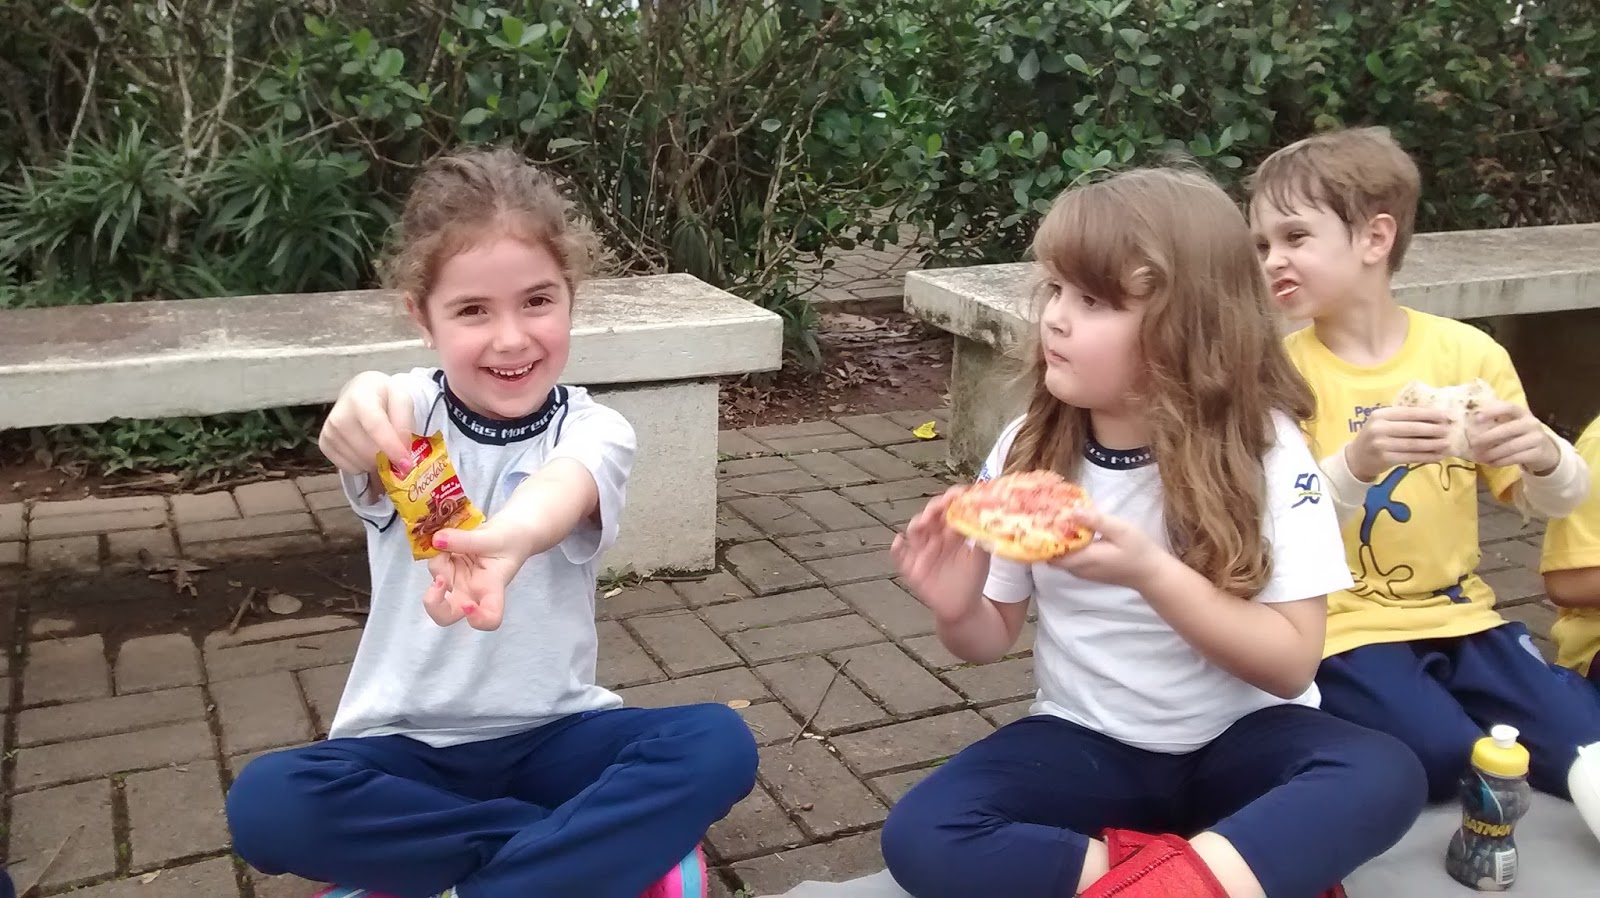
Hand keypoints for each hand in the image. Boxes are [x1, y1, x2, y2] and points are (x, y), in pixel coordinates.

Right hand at [318, 371, 416, 476]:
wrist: (359, 392)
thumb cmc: (383, 396)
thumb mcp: (402, 399)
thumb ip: (405, 423)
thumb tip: (402, 451)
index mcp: (360, 399)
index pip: (376, 428)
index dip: (392, 448)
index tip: (407, 465)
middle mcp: (339, 416)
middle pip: (368, 451)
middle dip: (388, 458)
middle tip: (397, 452)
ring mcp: (329, 432)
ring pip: (360, 463)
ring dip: (376, 462)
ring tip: (379, 445)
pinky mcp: (324, 445)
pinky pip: (350, 468)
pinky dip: (363, 465)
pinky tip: (366, 449)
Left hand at [420, 520, 532, 630]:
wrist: (512, 532)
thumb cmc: (512, 540)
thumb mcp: (494, 537)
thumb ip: (467, 541)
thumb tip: (437, 540)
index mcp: (492, 589)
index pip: (489, 619)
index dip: (477, 620)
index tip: (469, 605)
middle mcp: (471, 591)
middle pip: (446, 615)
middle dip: (433, 604)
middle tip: (439, 580)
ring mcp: (457, 581)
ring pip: (435, 584)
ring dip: (438, 561)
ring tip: (452, 539)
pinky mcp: (448, 569)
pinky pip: (434, 566)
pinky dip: (435, 552)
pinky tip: (447, 540)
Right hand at [891, 487, 990, 623]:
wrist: (963, 606)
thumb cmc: (973, 578)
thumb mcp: (982, 555)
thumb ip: (982, 536)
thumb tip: (987, 517)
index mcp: (952, 530)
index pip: (949, 508)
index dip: (952, 498)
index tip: (958, 494)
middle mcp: (935, 536)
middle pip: (930, 515)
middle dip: (933, 508)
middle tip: (940, 508)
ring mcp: (922, 550)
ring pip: (913, 530)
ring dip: (917, 523)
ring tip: (924, 523)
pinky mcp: (911, 567)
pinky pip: (899, 555)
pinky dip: (897, 547)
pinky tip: (900, 541)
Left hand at [1048, 510, 1166, 590]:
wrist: (1151, 573)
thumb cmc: (1138, 550)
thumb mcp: (1120, 530)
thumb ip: (1096, 521)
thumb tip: (1072, 511)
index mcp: (1085, 559)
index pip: (1052, 553)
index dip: (1043, 538)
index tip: (1040, 519)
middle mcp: (1079, 569)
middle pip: (1053, 556)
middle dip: (1047, 538)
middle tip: (1046, 515)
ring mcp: (1083, 573)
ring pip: (1061, 558)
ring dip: (1057, 542)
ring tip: (1056, 519)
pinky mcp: (1089, 572)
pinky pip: (1070, 560)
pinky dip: (1067, 547)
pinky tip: (1072, 531)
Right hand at [1346, 406, 1452, 480]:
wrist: (1357, 458)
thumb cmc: (1375, 437)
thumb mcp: (1383, 422)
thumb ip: (1402, 418)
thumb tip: (1435, 417)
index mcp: (1381, 414)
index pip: (1409, 413)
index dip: (1429, 414)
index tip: (1446, 416)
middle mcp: (1379, 428)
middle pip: (1413, 429)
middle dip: (1434, 430)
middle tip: (1449, 430)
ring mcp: (1381, 444)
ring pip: (1414, 444)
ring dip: (1433, 445)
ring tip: (1447, 444)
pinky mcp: (1385, 459)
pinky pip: (1411, 457)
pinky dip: (1426, 457)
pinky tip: (1438, 456)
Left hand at [1468, 400, 1559, 473]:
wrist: (1546, 452)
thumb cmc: (1521, 436)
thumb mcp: (1512, 426)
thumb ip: (1497, 424)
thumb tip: (1470, 428)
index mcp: (1523, 413)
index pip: (1509, 407)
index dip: (1493, 411)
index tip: (1476, 418)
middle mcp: (1531, 423)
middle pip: (1508, 429)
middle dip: (1488, 436)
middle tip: (1473, 443)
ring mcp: (1537, 438)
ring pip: (1511, 446)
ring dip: (1493, 453)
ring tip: (1480, 457)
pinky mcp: (1538, 453)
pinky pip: (1516, 458)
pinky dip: (1501, 461)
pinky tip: (1491, 463)